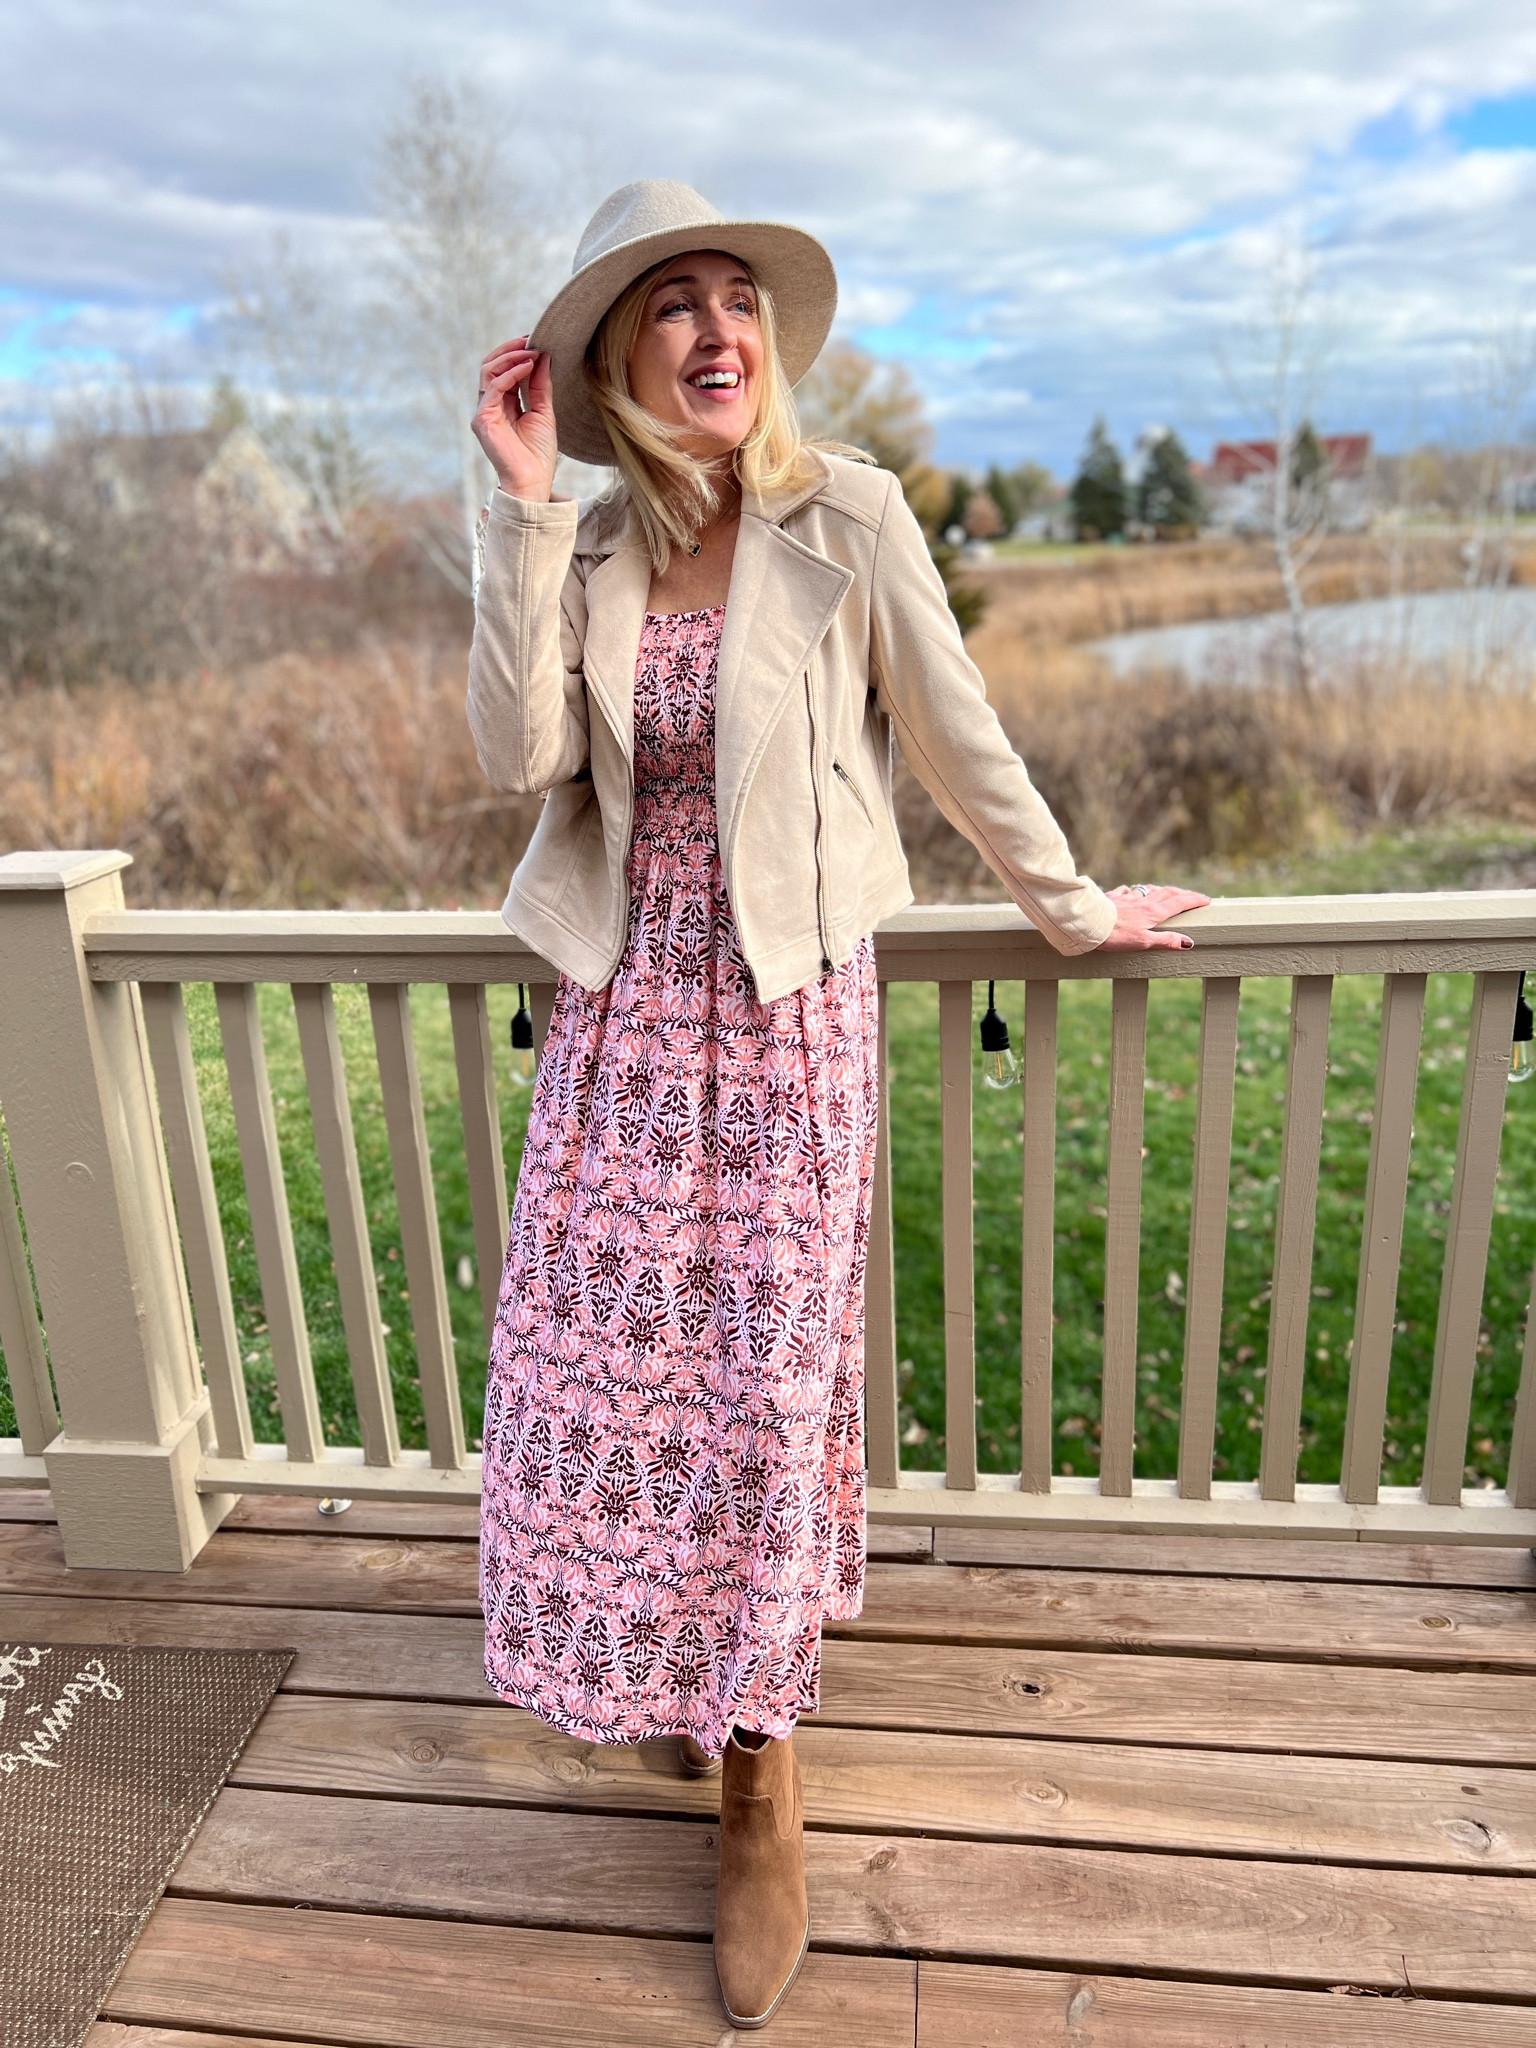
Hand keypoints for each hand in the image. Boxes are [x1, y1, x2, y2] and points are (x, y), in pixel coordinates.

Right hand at [472, 337, 558, 502]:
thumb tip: (543, 357)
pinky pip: (493, 388)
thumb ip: (540, 386)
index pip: (504, 371)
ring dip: (511, 357)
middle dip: (511, 350)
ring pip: (488, 372)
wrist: (533, 482)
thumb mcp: (544, 412)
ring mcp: (484, 412)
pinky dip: (510, 374)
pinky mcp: (483, 420)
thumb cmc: (538, 454)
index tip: (536, 342)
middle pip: (491, 366)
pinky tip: (528, 366)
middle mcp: (490, 406)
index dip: (517, 354)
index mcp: (503, 405)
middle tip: (531, 341)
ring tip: (532, 351)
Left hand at [1096, 882, 1211, 951]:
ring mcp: (1128, 898)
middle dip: (1182, 893)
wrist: (1089, 922)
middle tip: (1191, 895)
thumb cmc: (1115, 935)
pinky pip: (1127, 891)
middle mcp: (1143, 902)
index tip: (1206, 900)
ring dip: (1161, 890)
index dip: (1194, 901)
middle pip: (1167, 893)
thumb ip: (1166, 940)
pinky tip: (1132, 892)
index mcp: (1153, 912)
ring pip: (1148, 890)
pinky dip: (1135, 891)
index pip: (1179, 903)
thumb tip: (1188, 943)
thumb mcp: (1143, 942)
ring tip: (1166, 892)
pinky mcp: (1113, 897)